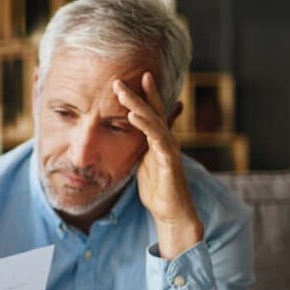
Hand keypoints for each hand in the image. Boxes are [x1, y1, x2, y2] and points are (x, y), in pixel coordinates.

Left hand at [113, 72, 202, 257]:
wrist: (171, 211)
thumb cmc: (158, 188)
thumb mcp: (144, 162)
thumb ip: (140, 146)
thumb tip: (128, 137)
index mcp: (159, 140)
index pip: (152, 112)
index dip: (145, 94)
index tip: (133, 77)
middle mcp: (166, 140)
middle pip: (152, 111)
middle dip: (137, 94)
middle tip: (118, 80)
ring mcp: (169, 149)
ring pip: (153, 121)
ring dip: (137, 104)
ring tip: (122, 92)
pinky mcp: (169, 160)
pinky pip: (157, 139)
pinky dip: (145, 126)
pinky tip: (132, 116)